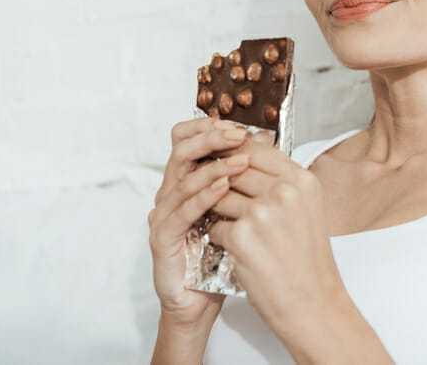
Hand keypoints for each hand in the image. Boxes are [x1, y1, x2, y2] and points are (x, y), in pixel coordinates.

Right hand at [148, 117, 251, 326]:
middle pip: (182, 151)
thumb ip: (242, 180)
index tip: (240, 124)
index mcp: (186, 182)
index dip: (209, 128)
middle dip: (211, 138)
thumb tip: (264, 143)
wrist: (201, 302)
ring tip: (241, 161)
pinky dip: (203, 197)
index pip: (188, 141)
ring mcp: (163, 215)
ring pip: (183, 179)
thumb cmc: (220, 256)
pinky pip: (181, 212)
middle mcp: (170, 193)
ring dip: (214, 167)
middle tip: (238, 135)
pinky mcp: (162, 238)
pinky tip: (223, 189)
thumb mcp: (237, 212)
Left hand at [208, 134, 347, 333]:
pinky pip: (214, 227)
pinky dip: (218, 237)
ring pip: (219, 196)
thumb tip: (248, 158)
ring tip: (230, 225)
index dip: (234, 152)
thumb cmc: (308, 262)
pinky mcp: (242, 237)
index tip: (222, 159)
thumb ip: (281, 182)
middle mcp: (284, 192)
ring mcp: (262, 213)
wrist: (313, 305)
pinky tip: (234, 249)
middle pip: (234, 169)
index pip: (256, 148)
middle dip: (220, 180)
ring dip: (218, 210)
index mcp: (301, 181)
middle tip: (212, 190)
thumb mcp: (306, 209)